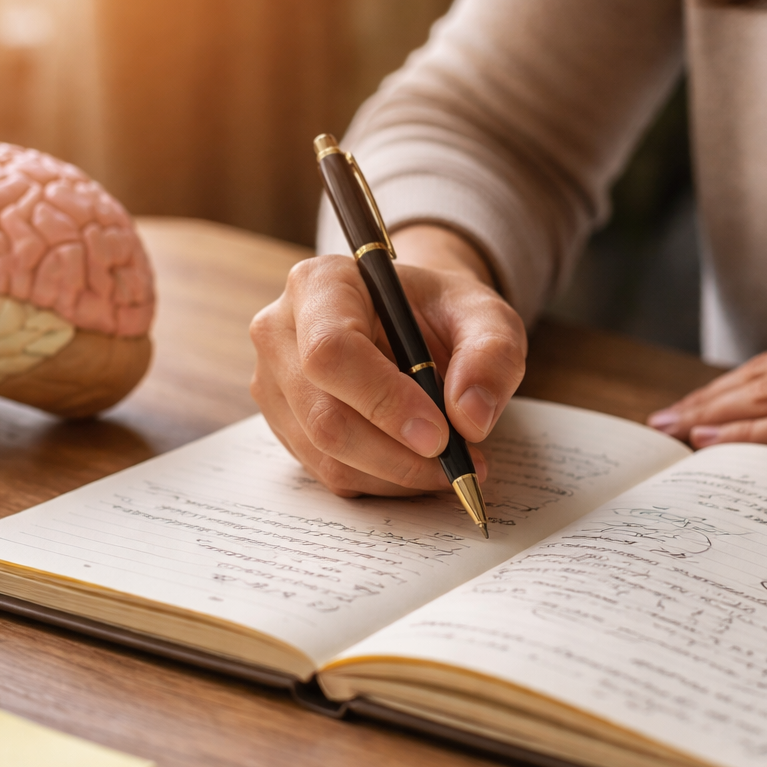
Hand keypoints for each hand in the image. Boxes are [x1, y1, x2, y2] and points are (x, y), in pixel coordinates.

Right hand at [250, 224, 526, 495]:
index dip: (384, 401)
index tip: (440, 434)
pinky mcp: (285, 427)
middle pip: (325, 417)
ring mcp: (275, 385)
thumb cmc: (442, 314)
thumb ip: (491, 355)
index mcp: (320, 285)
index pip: (331, 352)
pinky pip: (330, 474)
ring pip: (327, 455)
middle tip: (460, 462)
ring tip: (451, 464)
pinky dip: (384, 481)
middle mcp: (280, 333)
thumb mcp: (486, 317)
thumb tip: (471, 417)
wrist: (414, 326)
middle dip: (399, 455)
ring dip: (398, 475)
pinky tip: (419, 464)